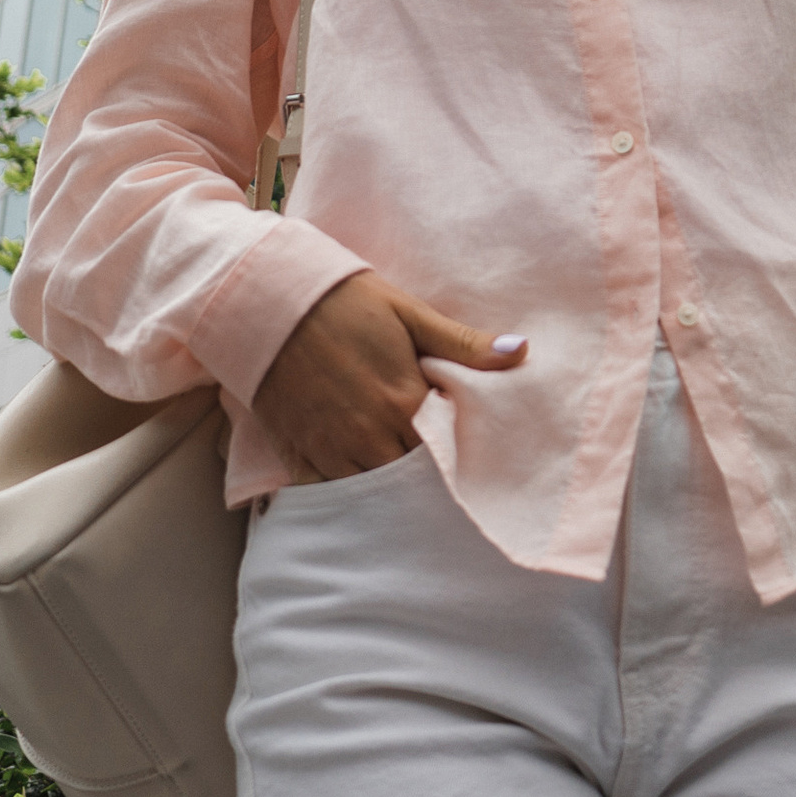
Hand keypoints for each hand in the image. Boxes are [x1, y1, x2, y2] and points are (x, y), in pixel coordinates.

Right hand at [249, 271, 524, 481]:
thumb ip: (464, 343)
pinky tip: (360, 490)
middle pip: (409, 479)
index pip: (445, 452)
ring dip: (388, 490)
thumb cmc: (349, 303)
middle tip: (441, 479)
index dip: (457, 455)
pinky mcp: (300, 453)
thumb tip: (522, 351)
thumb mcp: (411, 313)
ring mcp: (331, 448)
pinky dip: (345, 494)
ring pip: (370, 492)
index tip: (468, 455)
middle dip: (426, 480)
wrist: (273, 302)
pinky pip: (327, 493)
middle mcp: (369, 435)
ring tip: (406, 489)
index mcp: (404, 402)